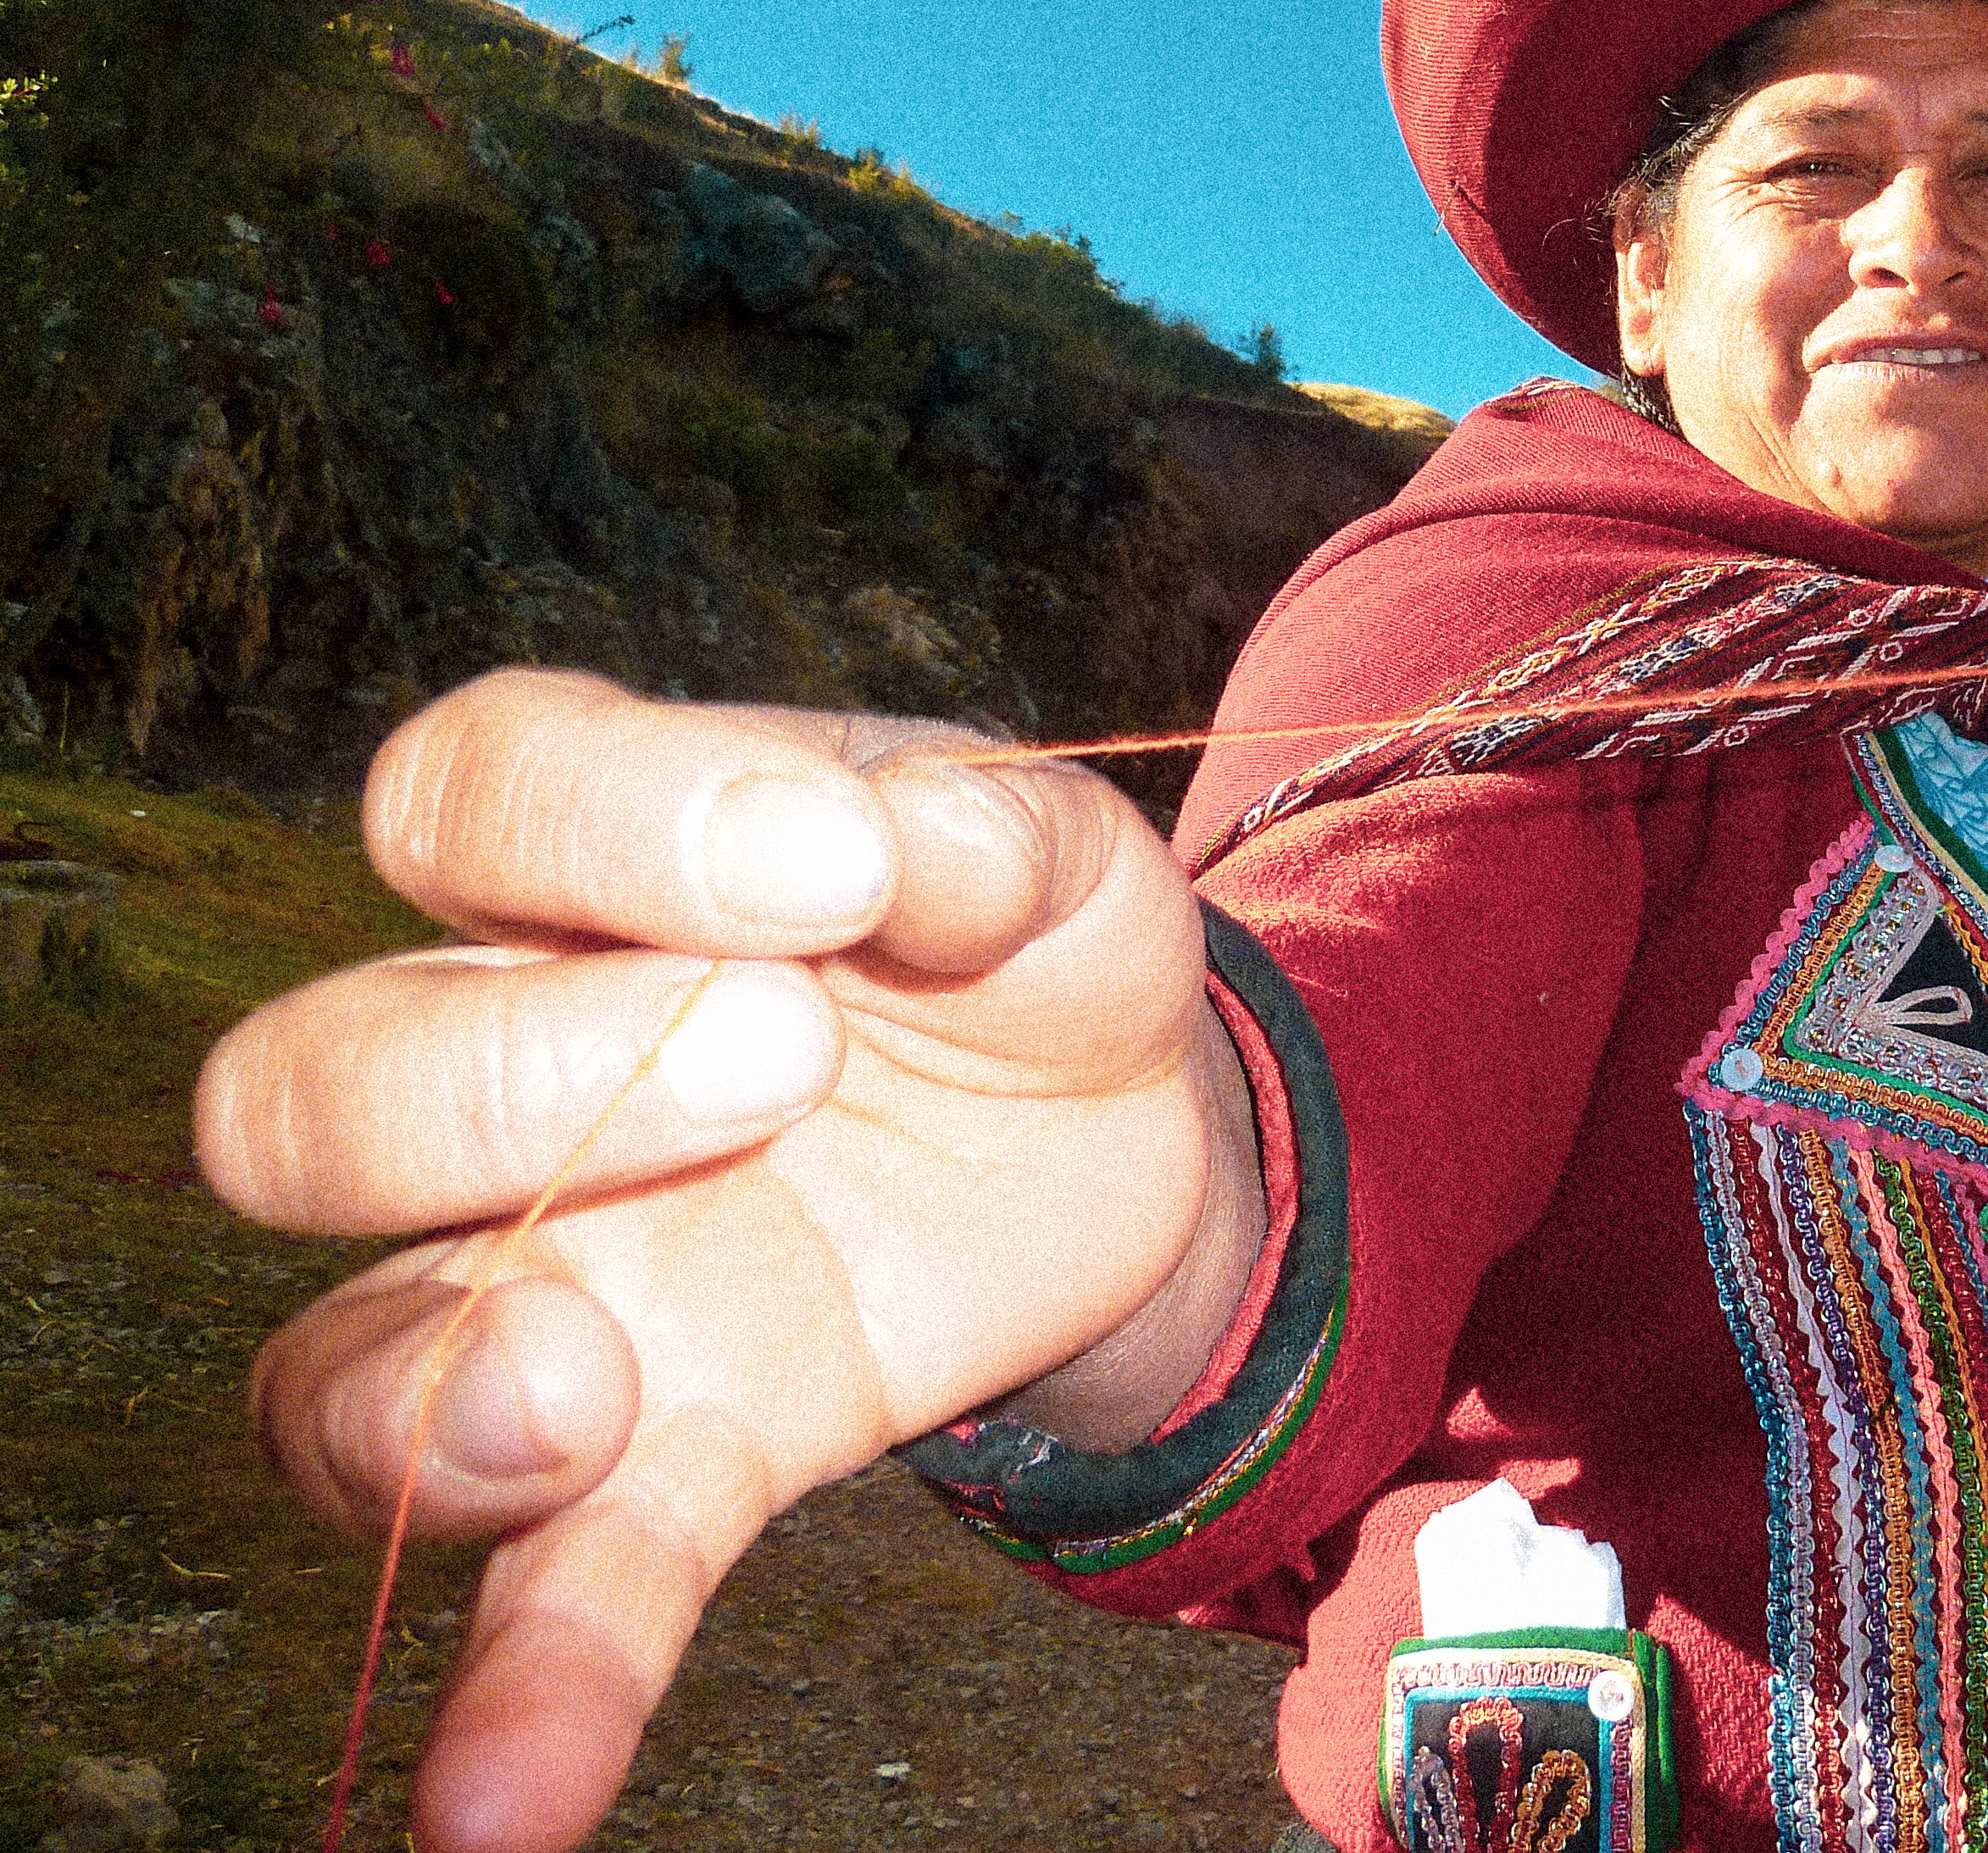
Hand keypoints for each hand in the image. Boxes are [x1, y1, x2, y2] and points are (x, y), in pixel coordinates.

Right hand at [196, 671, 1258, 1852]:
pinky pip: (550, 1585)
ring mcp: (558, 1284)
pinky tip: (512, 1794)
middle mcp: (512, 1071)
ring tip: (594, 1394)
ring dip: (429, 1395)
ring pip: (342, 1362)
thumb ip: (989, 832)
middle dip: (517, 1079)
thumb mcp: (1051, 856)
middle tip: (792, 1061)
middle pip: (318, 1086)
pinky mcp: (670, 1455)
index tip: (834, 860)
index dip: (613, 815)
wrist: (1113, 1125)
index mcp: (598, 857)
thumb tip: (915, 843)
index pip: (476, 791)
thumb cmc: (1026, 945)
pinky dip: (531, 1683)